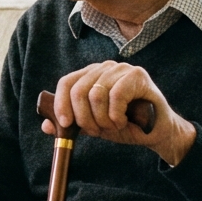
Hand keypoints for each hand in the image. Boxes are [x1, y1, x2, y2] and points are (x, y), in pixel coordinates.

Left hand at [42, 61, 196, 165]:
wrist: (155, 133)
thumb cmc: (125, 125)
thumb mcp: (93, 126)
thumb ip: (72, 123)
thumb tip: (46, 125)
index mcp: (90, 76)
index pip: (66, 82)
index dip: (61, 104)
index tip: (66, 124)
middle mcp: (104, 68)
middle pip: (78, 90)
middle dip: (84, 118)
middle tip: (97, 130)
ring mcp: (121, 69)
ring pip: (96, 95)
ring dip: (103, 120)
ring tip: (114, 125)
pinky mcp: (137, 75)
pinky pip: (115, 96)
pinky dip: (116, 116)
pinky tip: (124, 121)